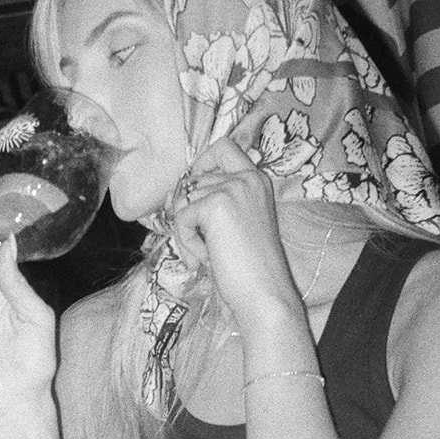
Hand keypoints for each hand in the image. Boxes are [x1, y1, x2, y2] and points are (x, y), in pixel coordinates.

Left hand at [168, 138, 301, 336]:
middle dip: (186, 210)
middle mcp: (247, 177)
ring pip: (183, 200)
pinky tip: (205, 258)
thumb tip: (175, 194)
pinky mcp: (216, 204)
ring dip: (186, 232)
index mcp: (257, 179)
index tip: (195, 193)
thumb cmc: (250, 267)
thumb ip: (215, 201)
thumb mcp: (235, 224)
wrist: (265, 292)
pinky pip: (181, 218)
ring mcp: (232, 187)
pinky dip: (186, 242)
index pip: (223, 146)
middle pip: (192, 178)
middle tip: (198, 241)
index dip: (201, 163)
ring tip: (207, 254)